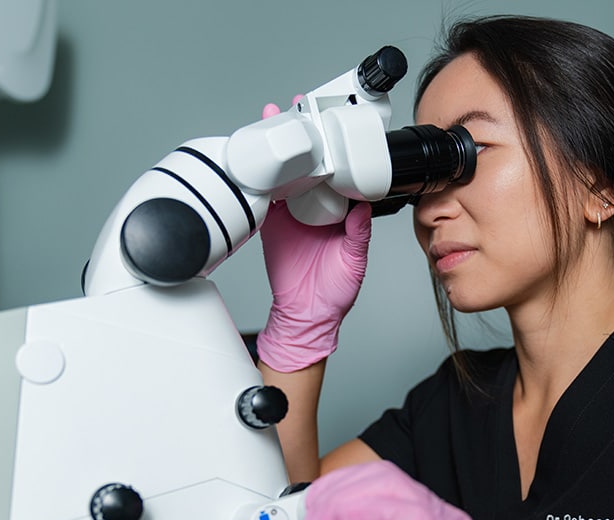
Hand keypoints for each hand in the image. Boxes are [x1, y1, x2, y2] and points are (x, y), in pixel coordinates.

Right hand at [255, 98, 371, 372]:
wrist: (306, 316)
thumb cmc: (334, 292)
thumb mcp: (353, 261)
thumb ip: (357, 234)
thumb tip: (362, 207)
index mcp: (338, 211)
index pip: (335, 171)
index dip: (330, 147)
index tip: (326, 124)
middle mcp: (314, 207)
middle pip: (305, 165)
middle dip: (297, 137)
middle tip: (290, 110)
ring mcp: (290, 213)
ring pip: (282, 174)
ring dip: (275, 150)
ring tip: (267, 122)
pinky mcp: (270, 224)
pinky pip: (261, 196)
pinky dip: (255, 177)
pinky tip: (251, 158)